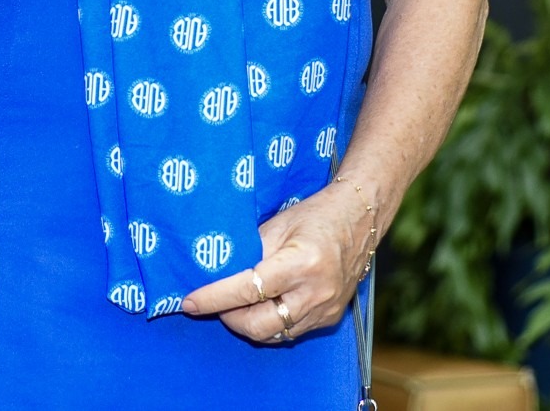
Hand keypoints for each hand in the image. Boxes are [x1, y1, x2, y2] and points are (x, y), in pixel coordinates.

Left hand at [179, 178, 377, 345]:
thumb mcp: (278, 225)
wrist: (360, 218)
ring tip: (235, 304)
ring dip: (249, 323)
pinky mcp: (329, 318)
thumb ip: (249, 252)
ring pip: (273, 334)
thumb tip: (216, 273)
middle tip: (214, 303)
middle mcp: (315, 293)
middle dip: (229, 317)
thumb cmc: (316, 215)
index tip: (190, 302)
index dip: (214, 298)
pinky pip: (290, 332)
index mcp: (301, 264)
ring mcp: (325, 309)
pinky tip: (262, 306)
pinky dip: (271, 323)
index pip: (248, 290)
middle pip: (259, 324)